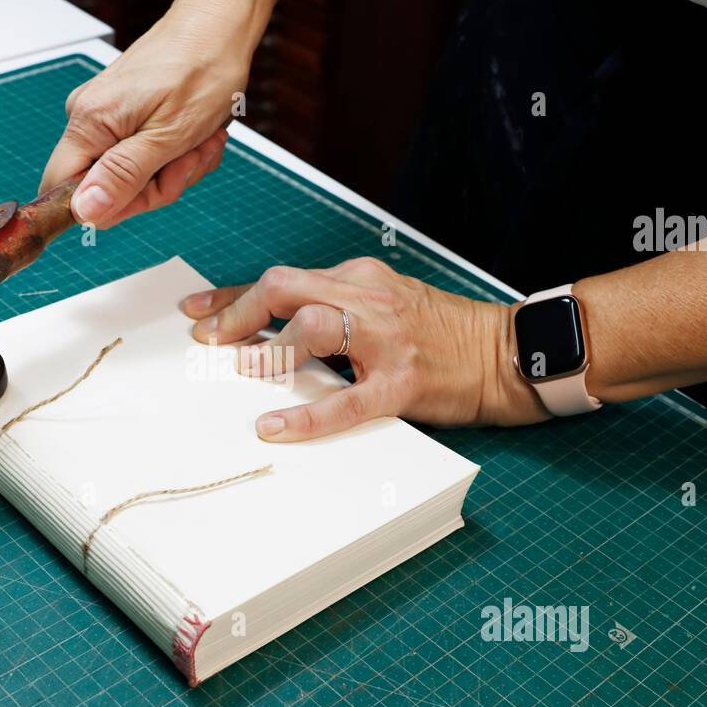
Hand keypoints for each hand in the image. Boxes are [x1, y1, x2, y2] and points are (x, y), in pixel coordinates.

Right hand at [39, 0, 256, 228]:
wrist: (220, 26)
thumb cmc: (201, 70)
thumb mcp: (168, 137)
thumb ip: (123, 176)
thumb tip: (84, 211)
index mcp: (88, 123)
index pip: (62, 192)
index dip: (105, 207)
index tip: (144, 194)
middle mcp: (88, 120)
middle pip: (106, 191)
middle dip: (156, 186)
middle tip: (187, 157)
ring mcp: (108, 118)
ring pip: (134, 179)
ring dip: (175, 169)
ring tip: (200, 139)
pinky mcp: (126, 116)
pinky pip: (146, 159)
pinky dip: (177, 155)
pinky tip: (197, 135)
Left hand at [180, 257, 548, 440]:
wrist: (508, 352)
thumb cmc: (443, 333)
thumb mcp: (385, 303)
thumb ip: (335, 309)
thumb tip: (270, 329)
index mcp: (360, 278)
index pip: (284, 280)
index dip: (233, 295)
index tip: (198, 311)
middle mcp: (368, 298)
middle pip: (286, 288)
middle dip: (238, 311)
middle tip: (207, 340)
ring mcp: (386, 339)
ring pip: (311, 326)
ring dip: (266, 348)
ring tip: (238, 368)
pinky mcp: (402, 383)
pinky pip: (346, 401)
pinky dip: (306, 416)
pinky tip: (276, 428)